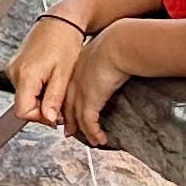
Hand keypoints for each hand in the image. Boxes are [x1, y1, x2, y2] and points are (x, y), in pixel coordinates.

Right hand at [10, 11, 89, 129]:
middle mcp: (14, 71)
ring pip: (24, 97)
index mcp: (26, 74)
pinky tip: (51, 81)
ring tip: (58, 87)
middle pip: (23, 105)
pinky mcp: (16, 66)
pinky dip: (38, 90)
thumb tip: (49, 119)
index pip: (22, 111)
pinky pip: (25, 87)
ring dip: (41, 99)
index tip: (56, 116)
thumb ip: (54, 98)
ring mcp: (13, 68)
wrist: (60, 22)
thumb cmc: (64, 42)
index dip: (39, 118)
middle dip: (43, 109)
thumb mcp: (64, 74)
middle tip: (61, 101)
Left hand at [62, 20, 139, 143]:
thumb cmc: (118, 46)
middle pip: (67, 105)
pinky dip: (94, 132)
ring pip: (77, 116)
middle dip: (69, 120)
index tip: (68, 113)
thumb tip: (111, 69)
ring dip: (85, 131)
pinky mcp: (91, 99)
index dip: (67, 103)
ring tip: (91, 140)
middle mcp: (75, 80)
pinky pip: (89, 122)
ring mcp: (81, 90)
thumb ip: (103, 64)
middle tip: (70, 132)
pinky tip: (100, 139)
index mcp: (77, 68)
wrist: (118, 46)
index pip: (67, 90)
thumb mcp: (105, 54)